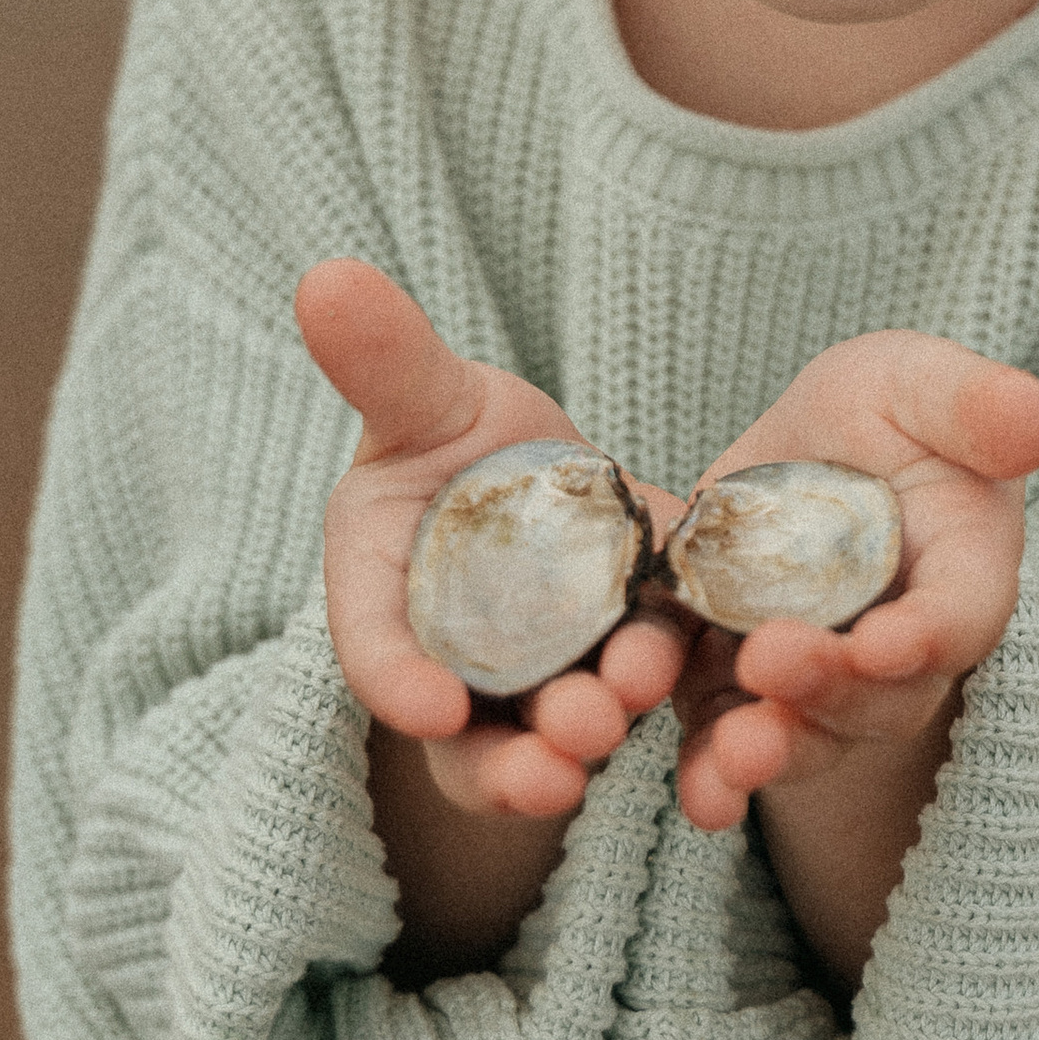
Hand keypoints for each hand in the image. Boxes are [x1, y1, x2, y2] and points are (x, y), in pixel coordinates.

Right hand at [295, 259, 686, 826]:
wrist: (543, 472)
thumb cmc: (455, 438)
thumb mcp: (426, 396)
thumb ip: (386, 362)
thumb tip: (324, 275)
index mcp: (385, 593)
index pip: (377, 650)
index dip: (398, 681)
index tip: (430, 708)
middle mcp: (459, 661)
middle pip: (473, 741)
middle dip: (513, 763)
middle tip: (565, 755)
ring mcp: (543, 679)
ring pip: (558, 738)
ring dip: (596, 733)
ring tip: (632, 713)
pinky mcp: (626, 664)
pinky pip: (648, 701)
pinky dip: (676, 708)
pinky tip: (714, 699)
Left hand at [667, 334, 1038, 844]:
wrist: (807, 456)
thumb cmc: (882, 417)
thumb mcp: (915, 382)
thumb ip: (971, 402)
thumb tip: (1036, 422)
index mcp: (962, 566)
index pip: (961, 614)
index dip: (929, 635)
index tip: (885, 642)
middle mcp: (901, 646)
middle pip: (884, 697)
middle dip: (830, 690)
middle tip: (770, 662)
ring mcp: (825, 681)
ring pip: (813, 737)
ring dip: (774, 751)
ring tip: (731, 755)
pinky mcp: (743, 690)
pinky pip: (732, 741)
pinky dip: (714, 775)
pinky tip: (698, 794)